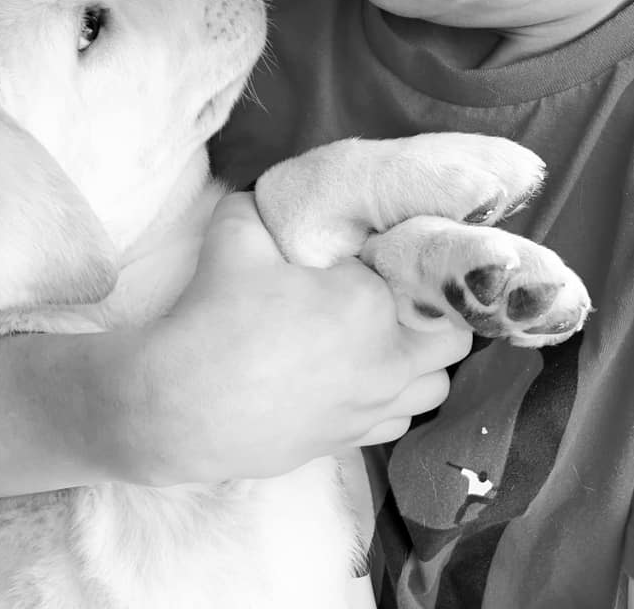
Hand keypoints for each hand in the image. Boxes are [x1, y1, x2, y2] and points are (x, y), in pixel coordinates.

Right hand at [143, 193, 471, 482]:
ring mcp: (371, 408)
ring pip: (434, 387)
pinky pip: (397, 421)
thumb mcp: (234, 235)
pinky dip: (391, 401)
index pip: (429, 276)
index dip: (421, 263)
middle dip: (436, 313)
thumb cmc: (214, 318)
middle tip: (399, 295)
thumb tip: (276, 192)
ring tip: (385, 340)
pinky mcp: (349, 442)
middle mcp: (387, 360)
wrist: (178, 407)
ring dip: (421, 362)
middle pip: (454, 338)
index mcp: (371, 304)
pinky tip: (359, 381)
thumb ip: (264, 202)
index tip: (393, 255)